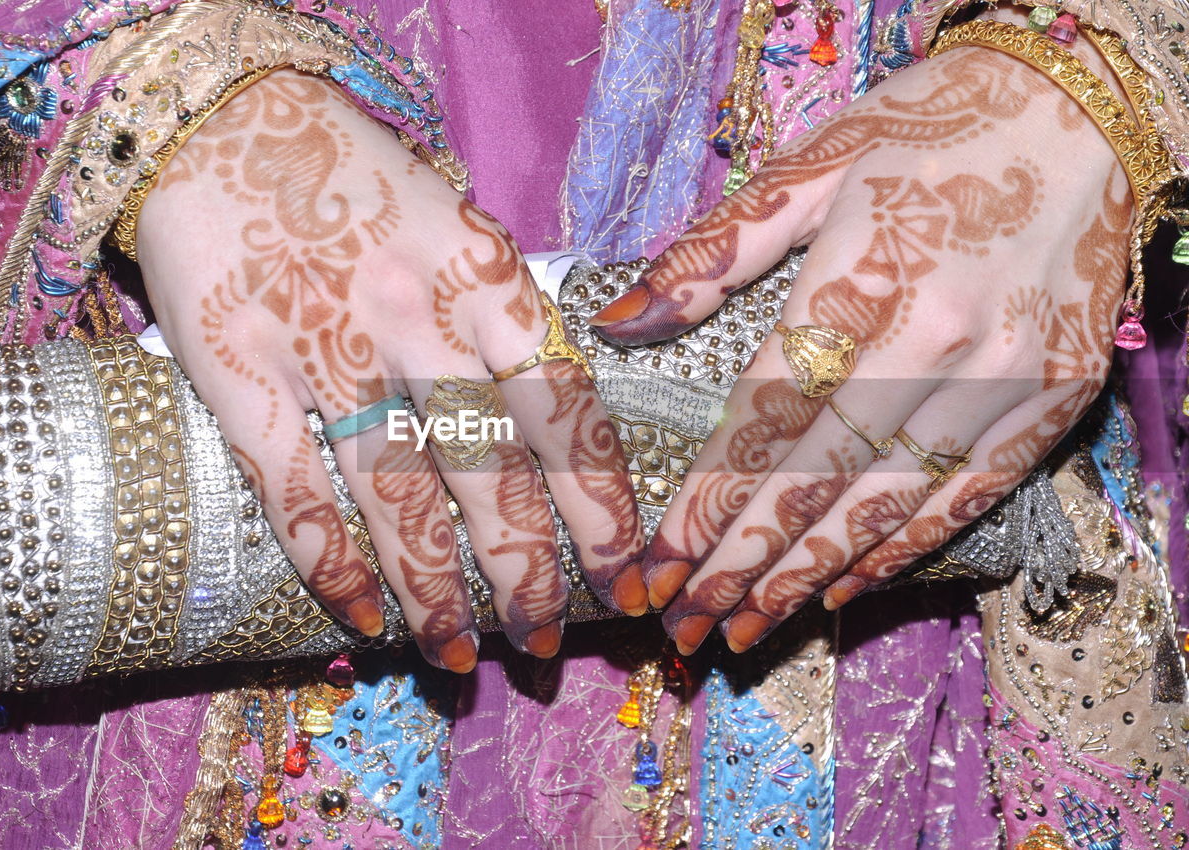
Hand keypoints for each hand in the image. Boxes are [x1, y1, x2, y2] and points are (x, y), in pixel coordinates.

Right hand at [136, 71, 645, 671]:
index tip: (625, 571)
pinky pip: (294, 484)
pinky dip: (329, 561)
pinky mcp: (241, 365)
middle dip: (526, 570)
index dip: (601, 502)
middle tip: (546, 641)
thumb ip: (502, 312)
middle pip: (491, 471)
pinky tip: (359, 618)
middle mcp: (419, 317)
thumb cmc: (353, 173)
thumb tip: (551, 418)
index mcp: (485, 275)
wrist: (220, 116)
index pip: (563, 409)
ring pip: (398, 493)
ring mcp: (329, 344)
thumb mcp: (456, 220)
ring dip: (434, 589)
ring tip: (459, 657)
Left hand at [589, 45, 1130, 653]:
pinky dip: (904, 548)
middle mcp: (937, 339)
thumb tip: (623, 323)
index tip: (655, 566)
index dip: (706, 502)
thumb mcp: (810, 164)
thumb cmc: (929, 125)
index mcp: (861, 276)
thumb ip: (714, 254)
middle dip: (742, 562)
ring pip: (889, 501)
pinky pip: (970, 492)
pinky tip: (846, 587)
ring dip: (810, 574)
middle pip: (818, 477)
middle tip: (684, 626)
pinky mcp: (1058, 394)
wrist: (1085, 108)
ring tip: (747, 627)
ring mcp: (1006, 374)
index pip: (763, 418)